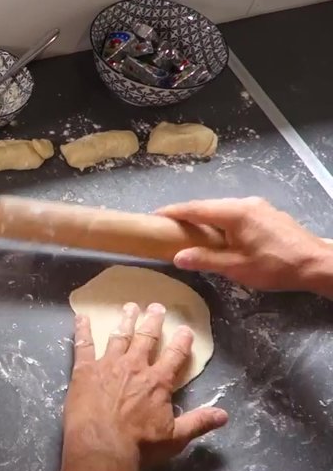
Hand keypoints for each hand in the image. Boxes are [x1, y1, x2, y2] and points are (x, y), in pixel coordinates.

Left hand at [64, 303, 227, 465]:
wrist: (102, 445)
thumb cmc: (140, 444)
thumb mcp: (175, 437)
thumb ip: (199, 422)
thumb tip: (224, 415)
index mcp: (158, 382)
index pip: (175, 356)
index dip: (182, 342)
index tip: (186, 330)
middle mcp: (135, 367)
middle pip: (146, 338)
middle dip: (152, 321)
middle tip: (155, 306)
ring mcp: (108, 365)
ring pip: (119, 336)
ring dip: (125, 320)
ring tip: (129, 307)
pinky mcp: (84, 370)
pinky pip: (83, 345)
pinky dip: (82, 330)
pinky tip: (81, 317)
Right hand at [157, 197, 332, 292]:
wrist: (317, 264)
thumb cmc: (276, 266)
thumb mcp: (236, 267)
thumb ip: (205, 260)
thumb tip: (177, 258)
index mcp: (235, 213)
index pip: (195, 208)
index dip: (173, 212)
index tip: (154, 215)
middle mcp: (245, 203)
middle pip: (207, 206)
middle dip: (186, 214)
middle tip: (167, 225)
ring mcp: (257, 206)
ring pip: (221, 208)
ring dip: (203, 218)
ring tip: (187, 230)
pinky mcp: (266, 214)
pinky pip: (234, 212)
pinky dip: (219, 220)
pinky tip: (216, 233)